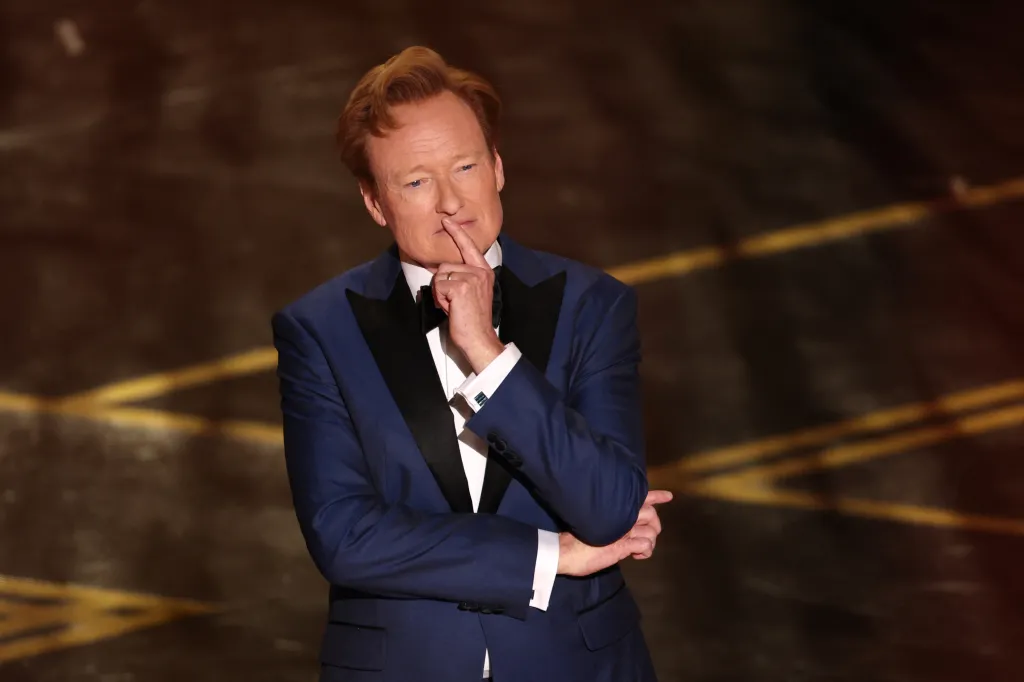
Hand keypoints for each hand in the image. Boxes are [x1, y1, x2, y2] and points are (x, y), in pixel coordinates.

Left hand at [432, 218, 503, 371]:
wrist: (479, 338)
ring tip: (453, 305)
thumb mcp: (472, 292)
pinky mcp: (461, 287)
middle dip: (442, 284)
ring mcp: (471, 278)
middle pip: (445, 265)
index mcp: (484, 272)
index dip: (457, 233)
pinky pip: (438, 286)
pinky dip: (439, 299)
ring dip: (440, 292)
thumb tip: (441, 271)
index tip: (447, 222)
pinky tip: (451, 308)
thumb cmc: (473, 319)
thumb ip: (463, 277)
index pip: (469, 247)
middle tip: (453, 302)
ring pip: (439, 275)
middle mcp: (480, 272)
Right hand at [557, 490, 672, 575]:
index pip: (640, 498)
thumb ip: (614, 524)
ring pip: (651, 530)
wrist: (565, 551)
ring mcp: (623, 531)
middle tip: (649, 534)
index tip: (669, 496)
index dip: (656, 496)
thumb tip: (626, 528)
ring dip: (650, 541)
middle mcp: (621, 516)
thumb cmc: (577, 539)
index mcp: (615, 509)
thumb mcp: (598, 526)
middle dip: (655, 524)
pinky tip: (637, 555)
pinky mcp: (622, 546)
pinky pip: (645, 545)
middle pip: (650, 513)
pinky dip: (645, 551)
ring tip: (639, 548)